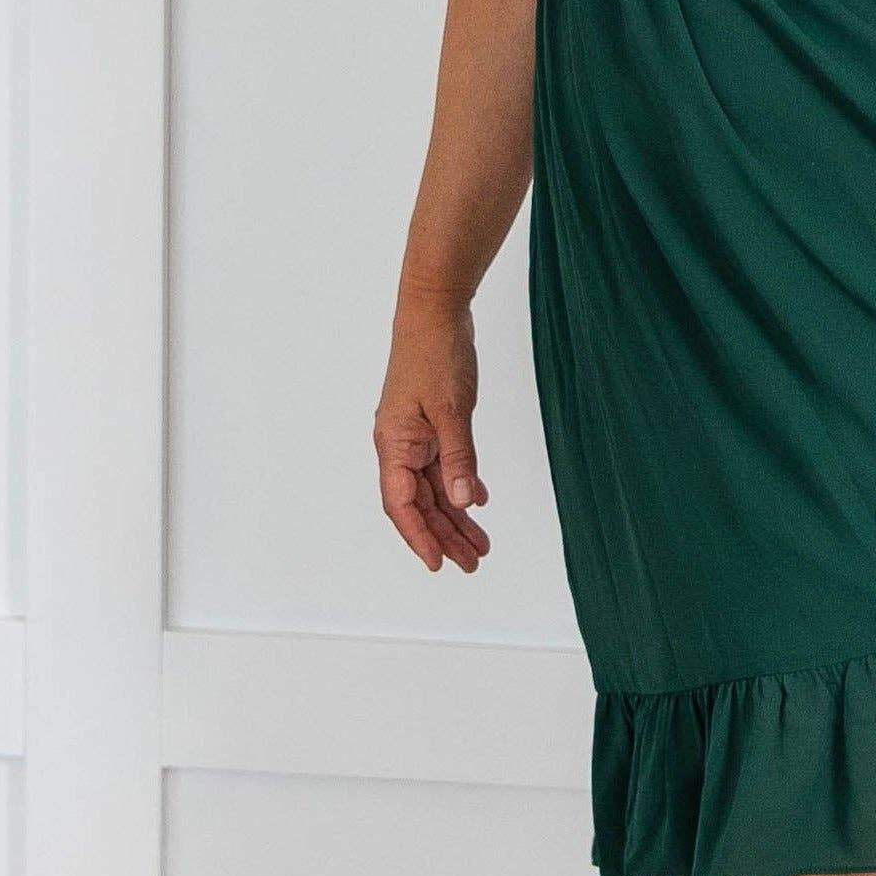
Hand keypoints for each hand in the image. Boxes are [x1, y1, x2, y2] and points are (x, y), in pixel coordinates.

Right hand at [376, 299, 489, 570]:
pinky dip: (461, 483)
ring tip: (481, 543)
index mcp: (394, 445)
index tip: (438, 564)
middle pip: (420, 503)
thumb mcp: (451, 410)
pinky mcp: (432, 423)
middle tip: (473, 562)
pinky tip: (479, 501)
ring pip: (434, 487)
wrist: (434, 311)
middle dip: (445, 535)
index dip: (419, 537)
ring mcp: (415, 435)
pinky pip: (444, 465)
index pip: (403, 505)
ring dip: (456, 515)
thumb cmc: (435, 354)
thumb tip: (463, 500)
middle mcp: (399, 445)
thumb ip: (459, 457)